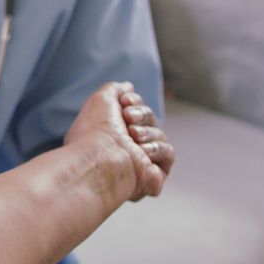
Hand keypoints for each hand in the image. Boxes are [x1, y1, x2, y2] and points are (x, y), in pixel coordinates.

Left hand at [64, 82, 175, 201]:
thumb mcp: (101, 100)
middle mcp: (123, 148)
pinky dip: (157, 149)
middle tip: (128, 119)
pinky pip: (168, 153)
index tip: (124, 102)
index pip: (135, 110)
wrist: (99, 159)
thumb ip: (114, 90)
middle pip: (149, 120)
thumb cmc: (94, 132)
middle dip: (141, 115)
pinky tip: (142, 152)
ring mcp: (139, 162)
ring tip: (133, 136)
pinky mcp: (153, 175)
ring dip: (147, 132)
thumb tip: (127, 87)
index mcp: (110, 132)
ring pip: (159, 136)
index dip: (134, 102)